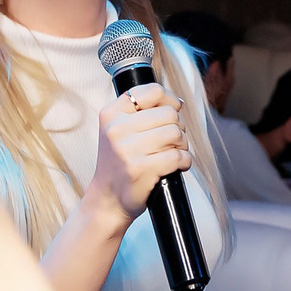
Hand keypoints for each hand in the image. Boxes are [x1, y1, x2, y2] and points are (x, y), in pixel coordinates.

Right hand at [87, 82, 191, 225]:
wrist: (106, 200)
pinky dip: (185, 161)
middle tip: (172, 141)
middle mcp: (117, 129)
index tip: (173, 111)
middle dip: (178, 127)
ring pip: (176, 133)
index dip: (169, 100)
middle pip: (169, 114)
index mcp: (111, 114)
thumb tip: (177, 103)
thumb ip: (140, 113)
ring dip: (182, 145)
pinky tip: (177, 166)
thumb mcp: (118, 131)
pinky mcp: (141, 169)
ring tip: (173, 153)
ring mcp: (128, 149)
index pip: (152, 91)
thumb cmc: (119, 164)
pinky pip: (178, 156)